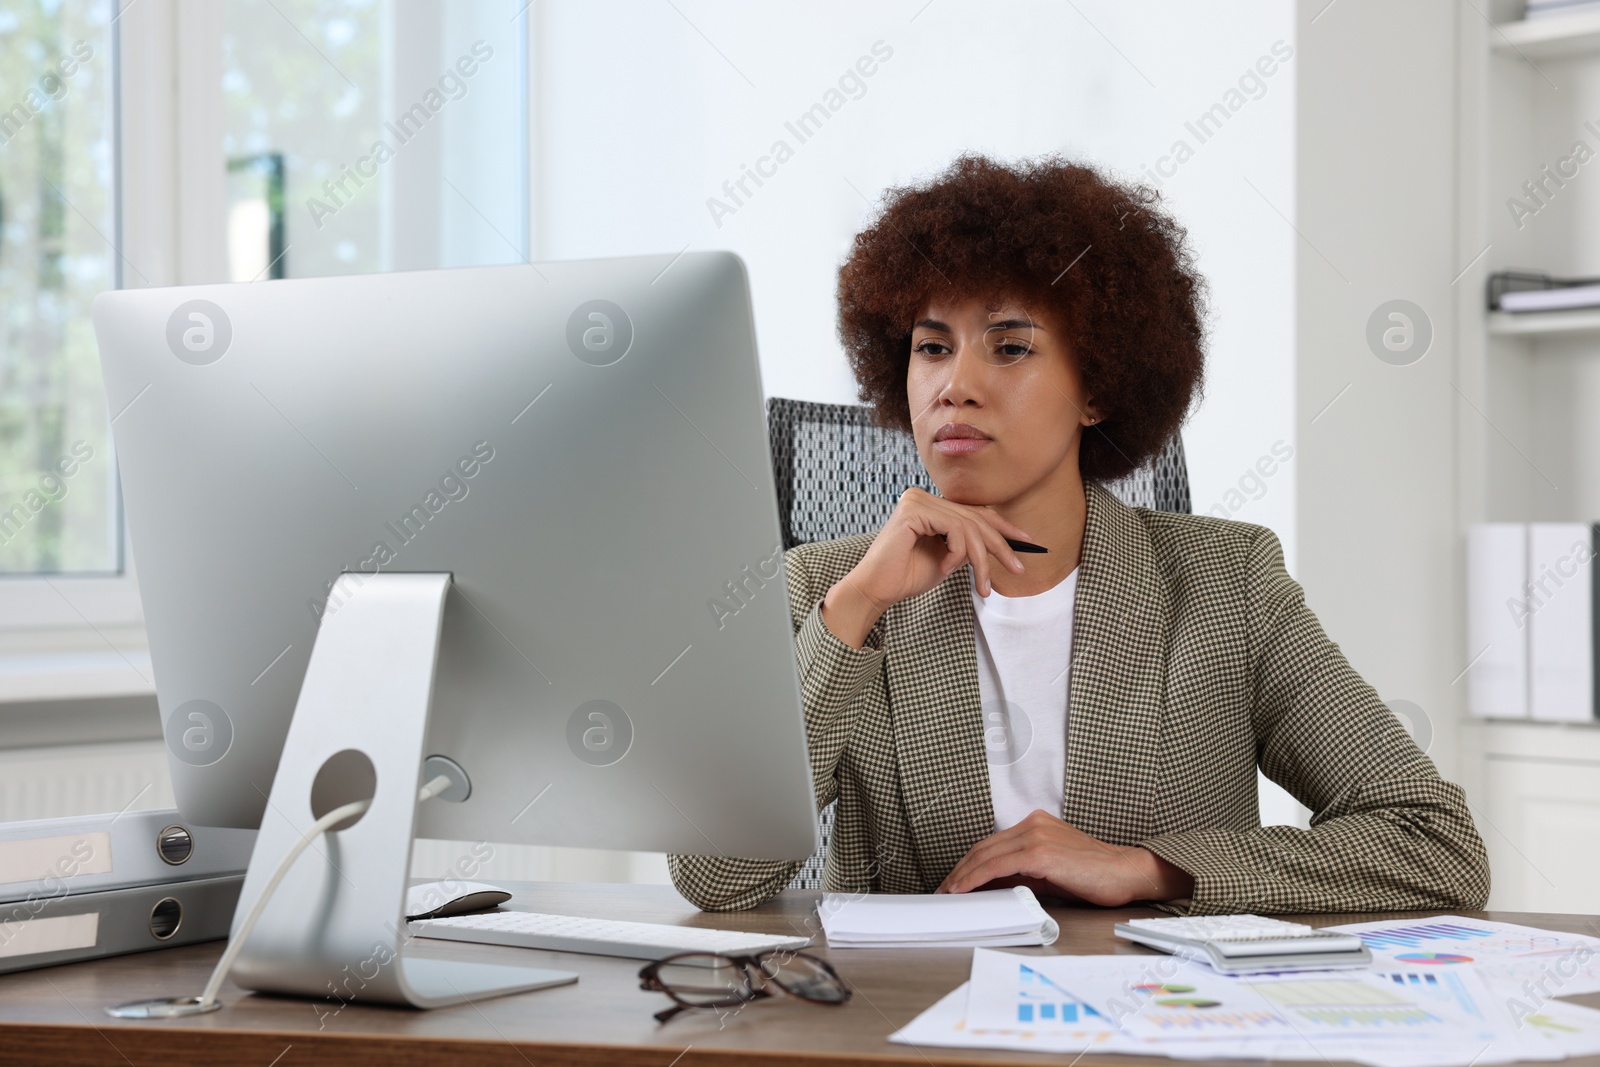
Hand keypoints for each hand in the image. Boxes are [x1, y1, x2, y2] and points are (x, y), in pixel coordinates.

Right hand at [820, 487, 1032, 647]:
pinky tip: (947, 568)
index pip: (974, 511)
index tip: (1026, 541)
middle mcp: (922, 496)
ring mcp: (917, 500)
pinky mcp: (913, 510)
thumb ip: (967, 545)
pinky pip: (954, 528)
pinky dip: (957, 552)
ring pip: (968, 525)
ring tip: (981, 586)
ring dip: (980, 559)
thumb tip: (998, 542)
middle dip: (1000, 546)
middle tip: (1017, 568)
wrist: (876, 590)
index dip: (1003, 526)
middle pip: (975, 518)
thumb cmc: (906, 576)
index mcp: (929, 504)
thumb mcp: (948, 558)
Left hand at [934, 810, 1194, 906]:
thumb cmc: (1095, 876)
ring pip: (987, 854)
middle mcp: (1033, 825)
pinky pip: (999, 864)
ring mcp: (1036, 835)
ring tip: (949, 893)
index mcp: (1036, 825)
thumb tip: (992, 887)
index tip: (955, 881)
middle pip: (984, 847)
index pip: (992, 844)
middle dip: (960, 870)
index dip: (969, 864)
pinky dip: (978, 877)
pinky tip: (966, 888)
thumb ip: (1023, 872)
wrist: (1127, 873)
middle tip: (944, 890)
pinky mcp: (1041, 851)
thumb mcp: (1051, 871)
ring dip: (963, 875)